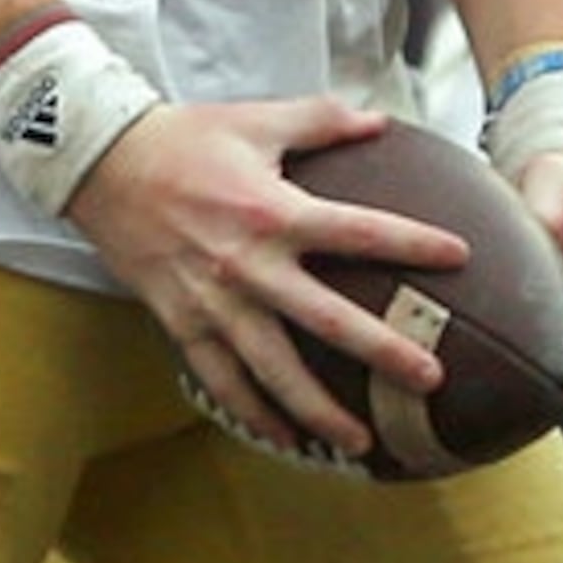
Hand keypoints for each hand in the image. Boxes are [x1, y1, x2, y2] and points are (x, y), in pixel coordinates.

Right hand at [64, 96, 464, 468]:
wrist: (104, 163)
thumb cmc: (185, 138)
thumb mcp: (257, 120)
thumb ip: (322, 120)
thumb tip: (381, 122)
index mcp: (274, 211)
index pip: (359, 231)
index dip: (412, 243)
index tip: (459, 257)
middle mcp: (249, 264)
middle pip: (328, 319)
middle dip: (383, 350)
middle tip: (430, 378)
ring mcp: (214, 301)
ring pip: (273, 370)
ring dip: (318, 409)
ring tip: (360, 442)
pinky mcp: (182, 322)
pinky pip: (222, 381)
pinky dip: (253, 414)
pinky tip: (286, 439)